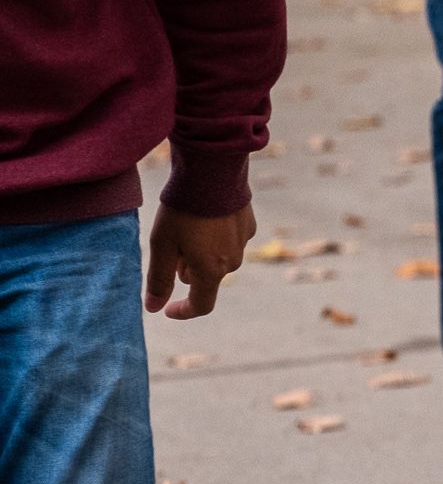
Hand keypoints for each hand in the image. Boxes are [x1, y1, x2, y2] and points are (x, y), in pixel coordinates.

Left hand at [145, 203, 256, 319]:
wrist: (213, 173)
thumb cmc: (183, 210)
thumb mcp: (162, 245)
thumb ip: (158, 279)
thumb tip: (153, 308)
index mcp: (211, 272)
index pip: (201, 305)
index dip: (184, 310)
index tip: (168, 308)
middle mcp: (231, 263)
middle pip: (206, 278)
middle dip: (187, 271)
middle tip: (170, 247)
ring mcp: (242, 244)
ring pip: (218, 258)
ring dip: (201, 253)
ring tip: (186, 227)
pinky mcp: (248, 225)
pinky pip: (229, 240)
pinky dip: (215, 236)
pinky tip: (205, 216)